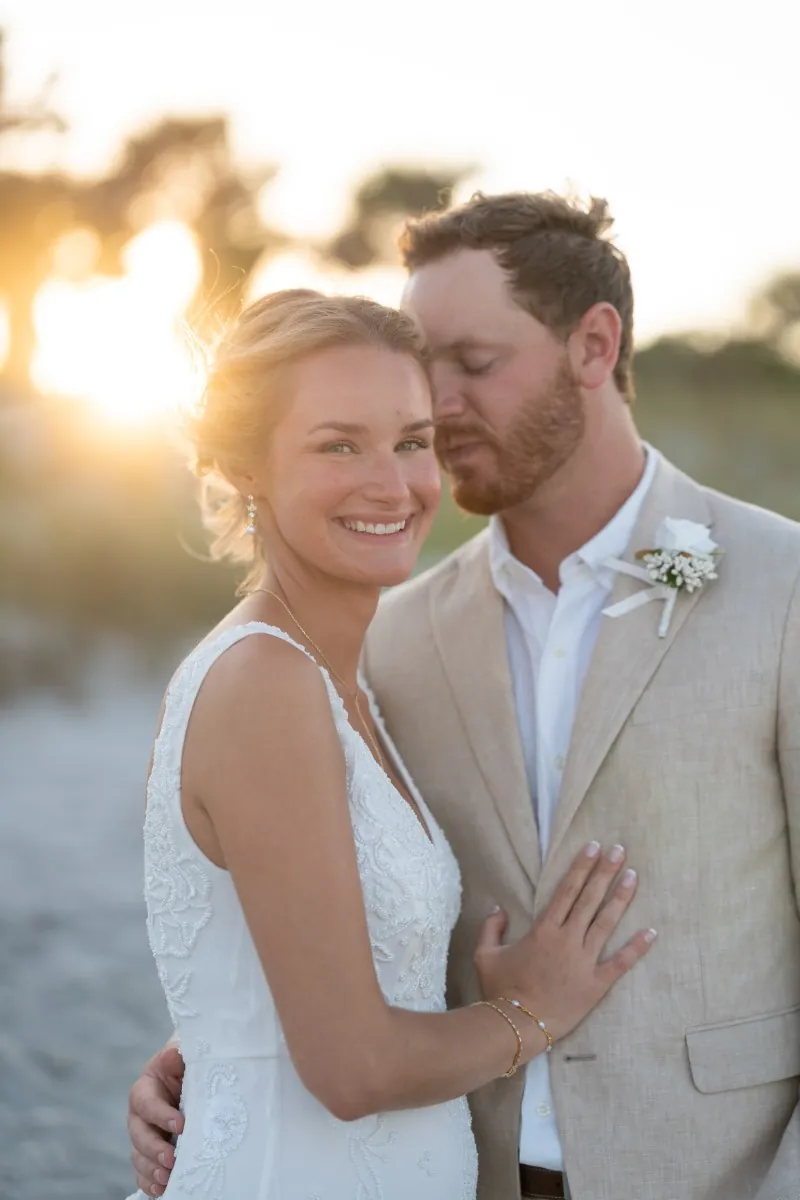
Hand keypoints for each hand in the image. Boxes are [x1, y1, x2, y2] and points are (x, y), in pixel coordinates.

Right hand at [128, 1044, 184, 1196]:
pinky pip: (143, 1171)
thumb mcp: (185, 1054)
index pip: (146, 1102)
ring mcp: (143, 1134)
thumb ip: (178, 1053)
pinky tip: (161, 1190)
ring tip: (167, 1178)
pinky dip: (149, 1182)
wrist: (193, 1076)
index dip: (160, 1115)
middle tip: (172, 1159)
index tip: (181, 1125)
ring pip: (138, 1155)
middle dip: (153, 1148)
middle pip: (138, 1134)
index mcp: (147, 1087)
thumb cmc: (189, 1063)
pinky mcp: (150, 1152)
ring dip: (151, 1169)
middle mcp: (140, 1114)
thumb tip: (173, 1052)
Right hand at [474, 843, 654, 1051]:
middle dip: (605, 872)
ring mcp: (584, 961)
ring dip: (621, 898)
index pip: (566, 890)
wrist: (517, 1025)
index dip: (581, 867)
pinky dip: (637, 947)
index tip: (593, 847)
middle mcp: (567, 939)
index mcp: (544, 930)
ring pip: (606, 923)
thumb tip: (499, 908)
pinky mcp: (596, 984)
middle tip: (619, 850)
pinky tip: (651, 931)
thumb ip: (491, 928)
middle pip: (590, 899)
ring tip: (633, 876)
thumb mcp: (485, 955)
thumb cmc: (500, 990)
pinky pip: (620, 963)